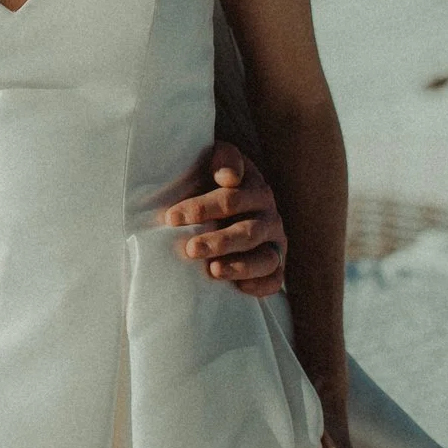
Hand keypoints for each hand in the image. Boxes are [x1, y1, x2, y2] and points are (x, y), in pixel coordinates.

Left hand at [157, 141, 285, 295]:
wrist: (223, 207)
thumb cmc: (209, 183)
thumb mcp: (212, 162)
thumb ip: (222, 159)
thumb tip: (228, 177)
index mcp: (253, 188)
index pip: (231, 198)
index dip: (203, 208)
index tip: (172, 217)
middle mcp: (268, 215)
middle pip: (247, 231)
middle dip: (219, 241)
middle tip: (191, 249)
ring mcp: (274, 241)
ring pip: (264, 258)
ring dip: (239, 266)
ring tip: (213, 270)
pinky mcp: (275, 265)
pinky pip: (275, 279)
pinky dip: (261, 285)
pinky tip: (241, 288)